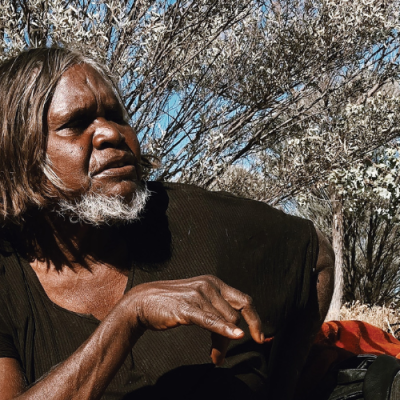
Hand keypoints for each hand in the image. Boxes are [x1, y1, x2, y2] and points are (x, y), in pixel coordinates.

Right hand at [126, 275, 264, 365]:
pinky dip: (224, 329)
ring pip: (226, 321)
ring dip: (223, 343)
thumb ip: (217, 310)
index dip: (256, 319)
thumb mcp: (199, 301)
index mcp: (214, 283)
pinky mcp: (187, 307)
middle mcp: (209, 285)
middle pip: (238, 313)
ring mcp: (198, 295)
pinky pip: (211, 320)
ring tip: (215, 357)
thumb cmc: (172, 304)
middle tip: (226, 353)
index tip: (260, 337)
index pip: (244, 300)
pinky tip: (235, 336)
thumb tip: (238, 329)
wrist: (143, 302)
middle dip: (238, 335)